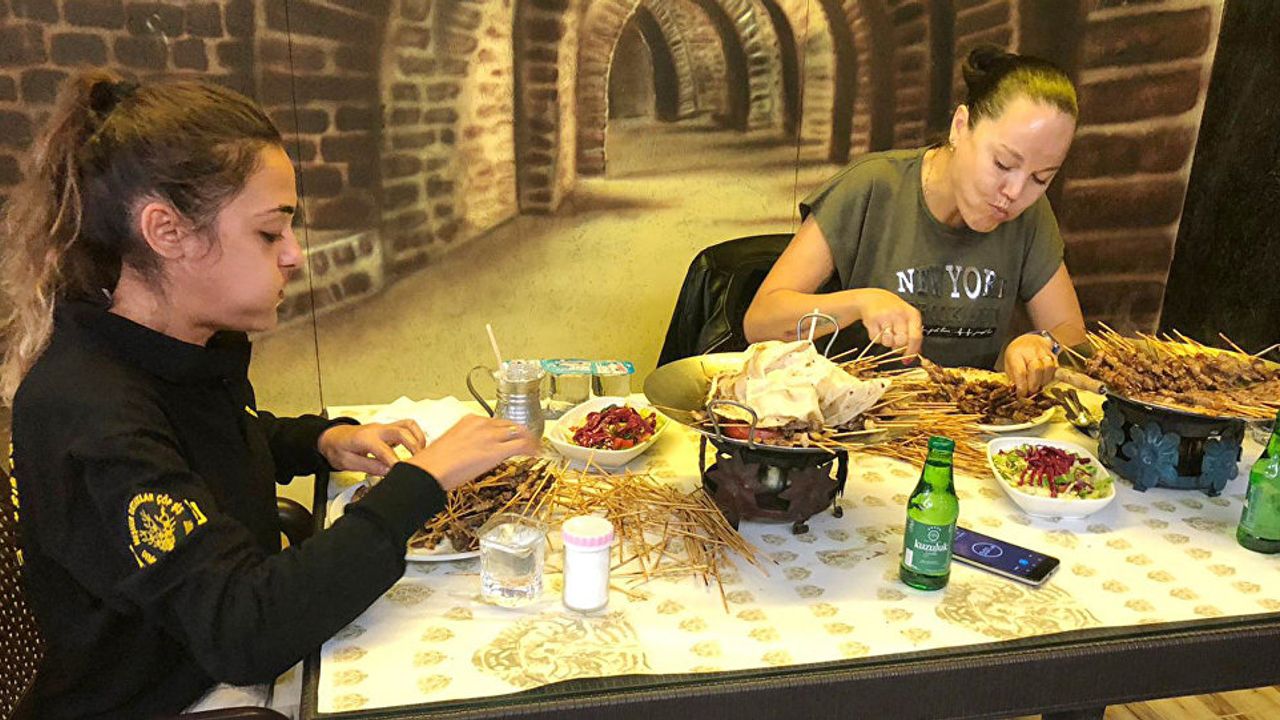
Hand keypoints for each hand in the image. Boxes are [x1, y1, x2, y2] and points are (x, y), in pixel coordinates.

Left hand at [317, 420, 425, 475]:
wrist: (332, 437)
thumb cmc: (337, 448)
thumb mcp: (347, 462)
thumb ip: (369, 466)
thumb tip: (388, 471)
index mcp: (364, 438)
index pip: (384, 450)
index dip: (394, 463)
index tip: (400, 472)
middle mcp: (376, 429)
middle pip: (401, 431)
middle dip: (413, 447)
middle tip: (418, 462)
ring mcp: (383, 427)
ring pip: (407, 425)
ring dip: (418, 438)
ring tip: (422, 454)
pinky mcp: (388, 428)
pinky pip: (407, 426)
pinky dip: (416, 435)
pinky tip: (417, 447)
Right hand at [403, 415, 538, 490]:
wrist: (430, 469)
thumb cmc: (435, 461)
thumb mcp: (452, 442)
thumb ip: (467, 441)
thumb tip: (473, 449)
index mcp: (469, 420)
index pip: (495, 422)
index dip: (506, 430)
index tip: (509, 435)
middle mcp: (482, 424)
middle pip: (509, 425)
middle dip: (520, 432)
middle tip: (528, 439)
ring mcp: (490, 436)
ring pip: (518, 433)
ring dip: (529, 440)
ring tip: (535, 446)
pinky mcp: (496, 451)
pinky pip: (521, 446)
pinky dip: (531, 448)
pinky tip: (535, 453)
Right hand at [854, 288, 923, 359]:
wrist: (873, 298)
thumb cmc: (892, 309)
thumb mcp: (907, 318)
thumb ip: (913, 334)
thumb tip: (915, 354)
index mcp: (912, 314)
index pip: (915, 337)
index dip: (912, 351)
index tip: (908, 358)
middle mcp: (899, 314)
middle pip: (901, 342)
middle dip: (897, 346)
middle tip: (895, 340)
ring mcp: (885, 317)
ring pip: (888, 342)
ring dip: (886, 342)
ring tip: (886, 333)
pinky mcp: (872, 320)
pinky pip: (876, 339)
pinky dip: (876, 338)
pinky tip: (878, 329)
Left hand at [1003, 333, 1057, 396]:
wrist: (1029, 340)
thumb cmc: (1018, 354)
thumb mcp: (1009, 364)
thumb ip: (1013, 377)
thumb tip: (1017, 391)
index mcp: (1016, 354)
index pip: (1021, 372)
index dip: (1022, 386)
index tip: (1021, 395)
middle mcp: (1031, 351)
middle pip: (1036, 370)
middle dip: (1034, 385)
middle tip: (1030, 392)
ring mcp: (1043, 352)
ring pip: (1048, 368)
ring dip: (1043, 381)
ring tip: (1038, 385)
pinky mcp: (1053, 355)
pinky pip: (1055, 367)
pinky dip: (1050, 377)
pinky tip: (1044, 380)